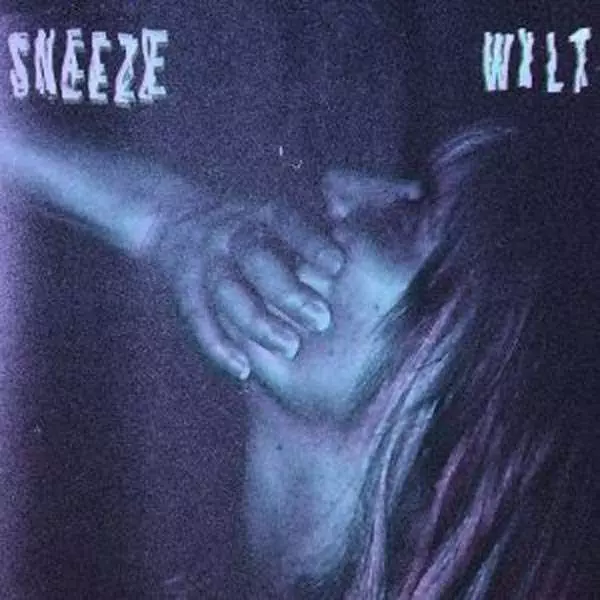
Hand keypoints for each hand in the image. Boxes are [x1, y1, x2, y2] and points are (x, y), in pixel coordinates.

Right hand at [147, 193, 345, 380]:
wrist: (172, 219)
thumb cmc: (244, 225)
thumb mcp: (270, 213)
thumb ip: (307, 226)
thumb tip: (352, 237)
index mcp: (259, 213)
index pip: (286, 223)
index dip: (311, 243)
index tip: (338, 266)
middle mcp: (229, 235)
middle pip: (255, 261)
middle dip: (288, 292)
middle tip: (322, 320)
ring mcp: (204, 262)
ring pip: (227, 293)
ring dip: (258, 322)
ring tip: (290, 347)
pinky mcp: (184, 289)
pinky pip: (198, 320)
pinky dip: (219, 347)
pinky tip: (244, 370)